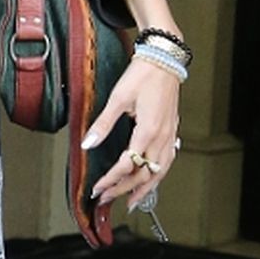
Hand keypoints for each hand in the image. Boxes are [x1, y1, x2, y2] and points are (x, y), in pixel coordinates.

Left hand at [82, 55, 181, 210]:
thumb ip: (103, 124)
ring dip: (145, 188)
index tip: (98, 187)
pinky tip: (152, 178)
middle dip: (124, 189)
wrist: (164, 58)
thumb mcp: (118, 98)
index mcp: (148, 131)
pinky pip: (168, 160)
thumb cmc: (143, 74)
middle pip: (145, 174)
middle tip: (107, 198)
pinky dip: (158, 174)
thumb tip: (87, 144)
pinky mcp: (172, 130)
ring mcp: (169, 134)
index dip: (111, 180)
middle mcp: (161, 137)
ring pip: (160, 171)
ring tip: (132, 200)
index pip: (127, 165)